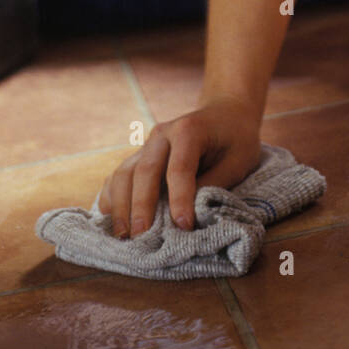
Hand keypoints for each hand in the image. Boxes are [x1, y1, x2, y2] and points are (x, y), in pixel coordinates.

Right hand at [97, 95, 261, 238]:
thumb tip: (190, 212)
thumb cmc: (236, 138)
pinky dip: (111, 196)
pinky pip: (119, 175)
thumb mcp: (238, 159)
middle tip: (141, 237)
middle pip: (145, 171)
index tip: (183, 226)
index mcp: (188, 130)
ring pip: (125, 173)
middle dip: (141, 206)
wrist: (225, 111)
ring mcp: (147, 144)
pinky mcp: (141, 155)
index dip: (180, 199)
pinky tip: (109, 217)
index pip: (179, 169)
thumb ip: (214, 183)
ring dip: (121, 205)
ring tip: (123, 234)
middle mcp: (162, 134)